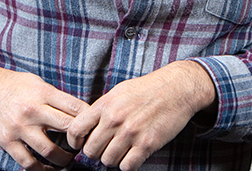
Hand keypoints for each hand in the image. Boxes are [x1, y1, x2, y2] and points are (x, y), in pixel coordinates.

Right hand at [0, 48, 88, 169]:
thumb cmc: (12, 84)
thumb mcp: (37, 82)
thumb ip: (56, 97)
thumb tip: (80, 111)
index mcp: (43, 93)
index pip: (76, 108)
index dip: (89, 120)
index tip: (93, 127)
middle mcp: (33, 110)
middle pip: (68, 128)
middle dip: (80, 140)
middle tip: (84, 145)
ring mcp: (19, 127)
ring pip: (50, 151)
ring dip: (64, 159)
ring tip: (68, 159)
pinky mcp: (7, 141)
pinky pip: (28, 162)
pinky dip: (41, 169)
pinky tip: (48, 168)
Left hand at [66, 60, 215, 170]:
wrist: (177, 88)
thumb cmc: (148, 89)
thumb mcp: (119, 92)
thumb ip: (102, 109)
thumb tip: (87, 127)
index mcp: (105, 105)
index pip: (76, 130)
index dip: (75, 142)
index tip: (81, 144)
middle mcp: (115, 119)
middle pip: (91, 151)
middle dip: (96, 153)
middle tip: (106, 148)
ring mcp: (131, 133)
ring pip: (108, 161)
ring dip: (113, 160)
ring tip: (121, 151)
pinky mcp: (147, 144)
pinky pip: (127, 166)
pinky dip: (128, 165)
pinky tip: (133, 156)